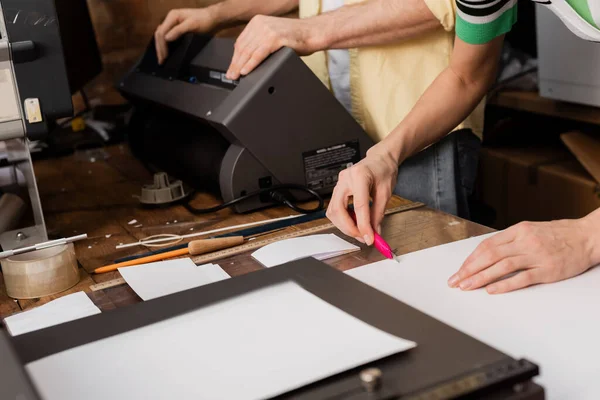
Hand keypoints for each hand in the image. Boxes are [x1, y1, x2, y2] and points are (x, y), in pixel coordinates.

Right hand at [155, 8, 217, 64]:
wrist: (213, 20)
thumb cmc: (204, 20)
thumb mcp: (192, 24)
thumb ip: (179, 30)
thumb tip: (167, 38)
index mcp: (172, 16)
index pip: (162, 32)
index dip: (162, 45)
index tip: (164, 56)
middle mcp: (171, 20)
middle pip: (160, 35)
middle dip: (159, 48)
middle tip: (161, 61)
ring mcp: (173, 25)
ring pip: (162, 36)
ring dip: (161, 48)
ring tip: (161, 59)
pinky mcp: (177, 30)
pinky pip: (168, 38)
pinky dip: (166, 46)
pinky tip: (167, 53)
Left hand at [226, 15, 315, 79]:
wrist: (312, 33)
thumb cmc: (295, 37)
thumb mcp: (272, 36)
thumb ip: (260, 43)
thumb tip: (246, 60)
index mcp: (257, 22)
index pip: (240, 42)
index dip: (234, 57)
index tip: (231, 68)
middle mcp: (260, 24)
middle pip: (243, 48)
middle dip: (235, 64)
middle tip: (231, 76)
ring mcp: (267, 30)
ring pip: (248, 52)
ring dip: (240, 66)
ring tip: (236, 76)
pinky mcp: (274, 38)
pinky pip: (258, 54)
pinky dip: (251, 64)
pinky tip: (245, 71)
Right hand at [326, 143, 398, 244]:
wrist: (379, 160)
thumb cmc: (384, 170)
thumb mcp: (386, 193)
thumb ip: (378, 214)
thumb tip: (374, 232)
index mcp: (360, 176)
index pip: (359, 206)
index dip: (363, 225)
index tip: (369, 239)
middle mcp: (345, 179)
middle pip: (338, 210)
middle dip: (349, 228)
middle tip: (363, 237)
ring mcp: (338, 183)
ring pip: (333, 211)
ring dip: (345, 225)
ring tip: (360, 231)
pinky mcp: (337, 189)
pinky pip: (334, 209)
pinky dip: (342, 219)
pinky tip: (354, 222)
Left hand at [448, 218, 599, 293]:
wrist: (588, 237)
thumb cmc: (560, 234)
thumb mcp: (531, 230)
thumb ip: (510, 240)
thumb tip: (486, 253)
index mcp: (518, 230)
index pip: (487, 245)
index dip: (470, 259)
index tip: (459, 270)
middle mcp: (525, 241)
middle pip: (489, 255)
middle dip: (469, 269)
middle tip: (455, 281)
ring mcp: (536, 256)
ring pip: (501, 266)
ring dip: (480, 277)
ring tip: (467, 286)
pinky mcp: (547, 270)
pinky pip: (521, 278)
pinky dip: (504, 284)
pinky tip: (491, 290)